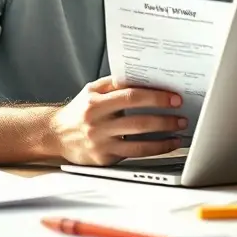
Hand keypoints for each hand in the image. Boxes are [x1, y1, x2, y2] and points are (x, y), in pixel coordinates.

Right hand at [49, 76, 186, 165]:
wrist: (55, 135)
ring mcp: (101, 143)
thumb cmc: (78, 110)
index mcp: (95, 102)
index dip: (156, 97)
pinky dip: (153, 150)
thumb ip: (114, 84)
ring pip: (139, 143)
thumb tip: (144, 78)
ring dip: (163, 139)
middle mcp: (97, 123)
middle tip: (182, 117)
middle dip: (165, 119)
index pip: (131, 97)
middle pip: (139, 121)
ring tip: (178, 133)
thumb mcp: (92, 90)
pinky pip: (134, 154)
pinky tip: (165, 145)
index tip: (174, 98)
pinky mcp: (104, 159)